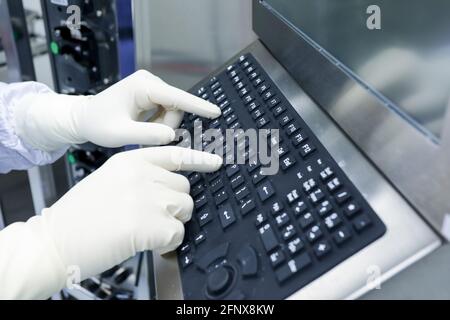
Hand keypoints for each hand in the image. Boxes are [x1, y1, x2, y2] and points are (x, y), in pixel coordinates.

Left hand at [14, 70, 220, 151]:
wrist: (83, 118)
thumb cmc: (98, 124)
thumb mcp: (120, 133)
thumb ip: (147, 135)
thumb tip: (172, 135)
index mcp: (142, 86)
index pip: (176, 97)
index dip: (197, 106)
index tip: (215, 112)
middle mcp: (149, 83)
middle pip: (176, 107)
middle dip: (167, 125)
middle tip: (147, 135)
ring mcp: (151, 88)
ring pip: (172, 111)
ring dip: (162, 125)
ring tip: (140, 131)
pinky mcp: (151, 95)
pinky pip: (166, 112)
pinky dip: (158, 123)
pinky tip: (142, 126)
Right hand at [40, 147, 221, 279]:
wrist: (53, 240)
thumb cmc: (78, 216)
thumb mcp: (109, 181)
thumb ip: (140, 177)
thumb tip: (169, 188)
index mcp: (130, 161)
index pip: (175, 154)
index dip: (199, 159)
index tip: (216, 162)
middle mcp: (141, 175)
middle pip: (184, 188)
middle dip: (175, 205)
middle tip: (153, 218)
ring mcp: (147, 198)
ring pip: (185, 209)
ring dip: (171, 223)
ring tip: (145, 230)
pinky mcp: (149, 225)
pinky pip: (177, 234)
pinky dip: (167, 243)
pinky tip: (146, 243)